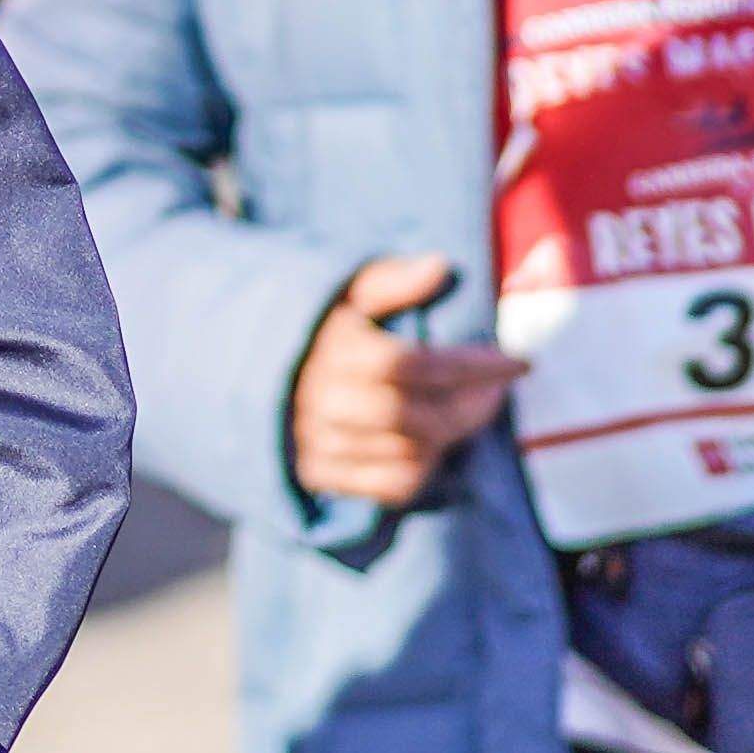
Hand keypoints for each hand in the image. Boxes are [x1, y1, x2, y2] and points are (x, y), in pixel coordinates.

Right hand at [287, 253, 525, 511]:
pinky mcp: (318, 475)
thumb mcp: (343, 288)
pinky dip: (423, 468)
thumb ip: (390, 280)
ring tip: (468, 407)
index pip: (415, 365)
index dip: (473, 366)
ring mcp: (318, 443)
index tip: (518, 361)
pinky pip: (391, 486)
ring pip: (410, 454)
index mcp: (330, 349)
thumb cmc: (312, 322)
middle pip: (418, 417)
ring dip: (453, 435)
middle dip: (473, 405)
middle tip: (499, 388)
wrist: (235, 365)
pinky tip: (431, 440)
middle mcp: (321, 401)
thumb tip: (442, 266)